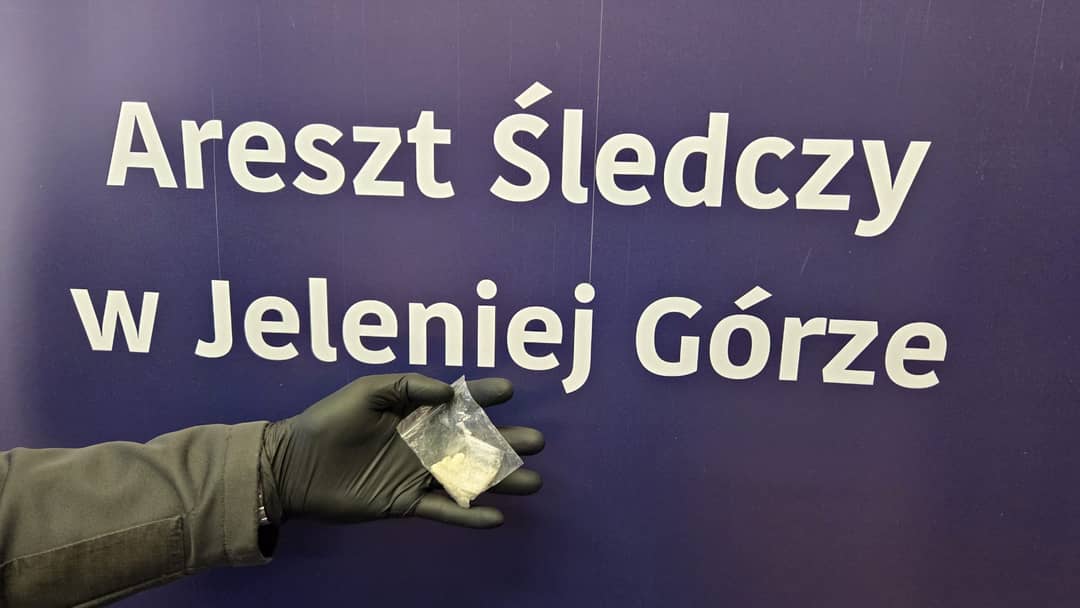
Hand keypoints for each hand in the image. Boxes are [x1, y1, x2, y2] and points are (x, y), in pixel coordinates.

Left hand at [260, 373, 543, 528]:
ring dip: (500, 481)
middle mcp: (424, 443)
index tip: (509, 390)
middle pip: (475, 444)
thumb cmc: (328, 421)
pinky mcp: (406, 503)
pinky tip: (496, 518)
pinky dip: (470, 516)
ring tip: (533, 482)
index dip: (484, 395)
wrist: (294, 467)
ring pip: (468, 478)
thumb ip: (409, 385)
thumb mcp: (366, 390)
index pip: (460, 402)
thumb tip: (450, 392)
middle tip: (537, 442)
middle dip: (506, 442)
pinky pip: (444, 510)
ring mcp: (418, 474)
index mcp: (416, 413)